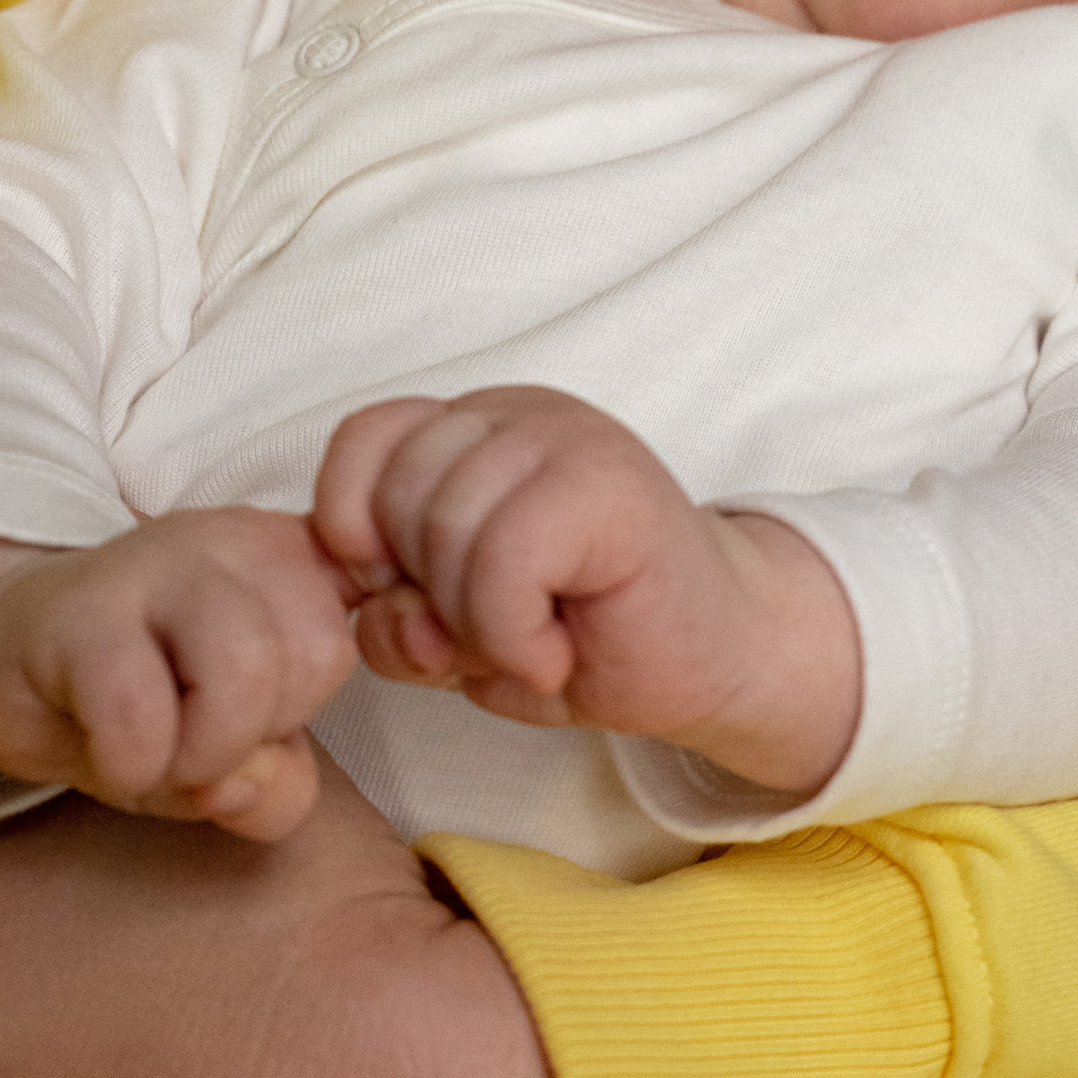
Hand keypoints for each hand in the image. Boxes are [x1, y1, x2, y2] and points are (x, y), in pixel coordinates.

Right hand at [0, 510, 357, 841]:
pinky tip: (102, 748)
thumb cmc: (128, 700)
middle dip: (265, 732)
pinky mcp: (78, 611)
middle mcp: (236, 540)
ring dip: (203, 752)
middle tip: (196, 737)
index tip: (270, 714)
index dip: (325, 698)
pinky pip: (143, 715)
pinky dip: (130, 765)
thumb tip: (251, 788)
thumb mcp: (224, 756)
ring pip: (248, 671)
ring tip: (154, 750)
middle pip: (322, 656)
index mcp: (295, 559)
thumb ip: (273, 786)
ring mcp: (155, 562)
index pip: (381, 625)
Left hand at [313, 386, 862, 798]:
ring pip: (443, 523)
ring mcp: (569, 437)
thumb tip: (384, 612)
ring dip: (474, 621)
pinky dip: (512, 633)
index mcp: (474, 430)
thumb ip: (397, 622)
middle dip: (425, 592)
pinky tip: (553, 655)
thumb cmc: (585, 641)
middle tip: (495, 634)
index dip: (358, 529)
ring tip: (532, 644)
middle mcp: (518, 414)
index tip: (408, 596)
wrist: (718, 663)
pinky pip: (503, 557)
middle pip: (396, 492)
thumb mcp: (459, 642)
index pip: (365, 439)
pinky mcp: (610, 482)